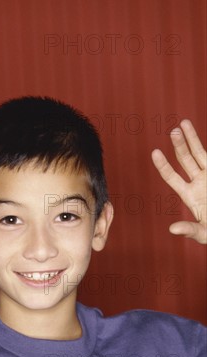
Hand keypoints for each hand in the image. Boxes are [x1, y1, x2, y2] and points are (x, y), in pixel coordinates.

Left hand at [151, 119, 206, 243]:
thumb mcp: (204, 234)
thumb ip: (191, 230)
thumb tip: (173, 229)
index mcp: (190, 195)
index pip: (172, 177)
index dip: (163, 165)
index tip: (155, 152)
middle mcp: (199, 182)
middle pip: (186, 160)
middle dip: (179, 145)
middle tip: (173, 131)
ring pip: (200, 153)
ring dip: (192, 138)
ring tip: (183, 123)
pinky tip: (195, 134)